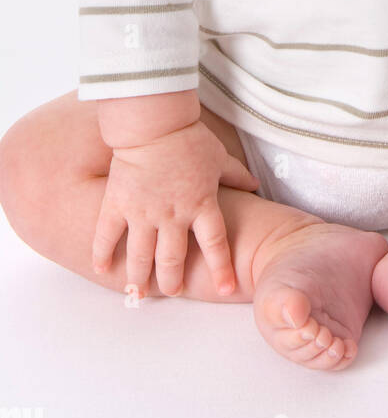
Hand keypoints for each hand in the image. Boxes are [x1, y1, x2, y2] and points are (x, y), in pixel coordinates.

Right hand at [92, 119, 259, 297]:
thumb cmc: (189, 138)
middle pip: (173, 259)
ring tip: (137, 294)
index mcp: (201, 204)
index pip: (215, 244)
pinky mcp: (118, 203)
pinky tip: (101, 270)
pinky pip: (107, 235)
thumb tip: (256, 186)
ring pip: (140, 256)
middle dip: (172, 281)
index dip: (221, 268)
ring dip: (139, 278)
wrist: (154, 122)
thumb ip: (236, 175)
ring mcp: (143, 212)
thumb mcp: (219, 157)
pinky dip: (102, 254)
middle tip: (173, 292)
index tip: (225, 289)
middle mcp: (173, 215)